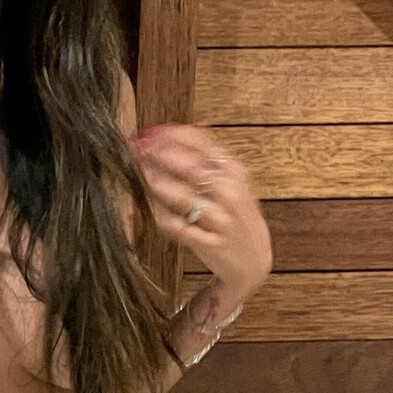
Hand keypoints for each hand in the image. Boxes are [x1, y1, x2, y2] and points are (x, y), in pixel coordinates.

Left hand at [130, 123, 271, 299]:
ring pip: (183, 196)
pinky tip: (148, 203)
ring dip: (157, 182)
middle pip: (191, 167)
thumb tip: (168, 136)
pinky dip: (160, 213)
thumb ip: (207, 162)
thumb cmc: (237, 217)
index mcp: (236, 172)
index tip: (149, 132)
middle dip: (160, 155)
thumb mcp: (233, 183)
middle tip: (138, 149)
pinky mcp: (209, 243)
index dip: (171, 135)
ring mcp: (221, 220)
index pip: (203, 144)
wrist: (254, 260)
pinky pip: (178, 226)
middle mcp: (231, 193)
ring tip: (141, 173)